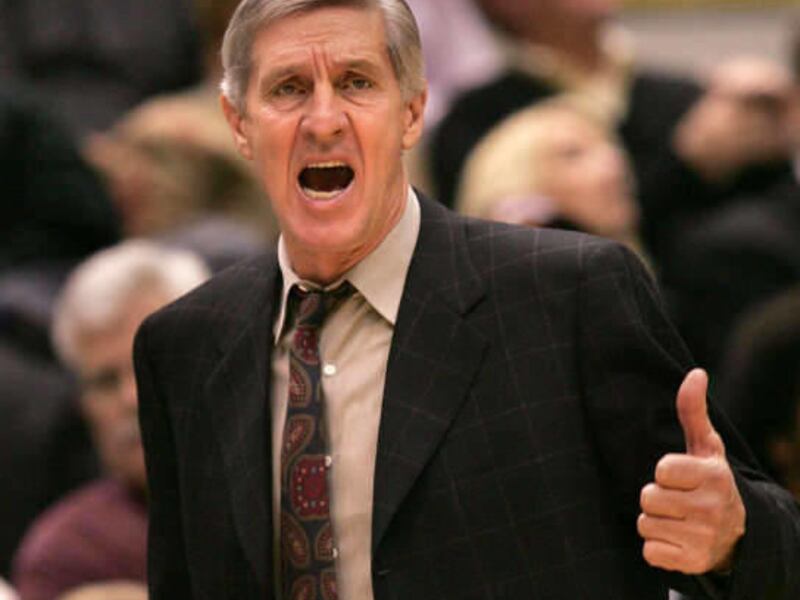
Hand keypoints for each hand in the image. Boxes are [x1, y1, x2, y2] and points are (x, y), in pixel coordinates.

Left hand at [638, 368, 745, 573]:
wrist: (735, 535)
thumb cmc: (708, 482)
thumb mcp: (705, 448)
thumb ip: (693, 411)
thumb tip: (696, 373)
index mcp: (713, 476)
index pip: (661, 470)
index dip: (664, 473)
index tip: (680, 477)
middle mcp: (712, 508)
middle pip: (648, 498)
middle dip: (656, 499)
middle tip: (678, 501)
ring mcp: (703, 538)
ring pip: (646, 524)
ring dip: (656, 523)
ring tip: (678, 520)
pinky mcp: (692, 562)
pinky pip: (649, 551)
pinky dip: (657, 548)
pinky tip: (677, 541)